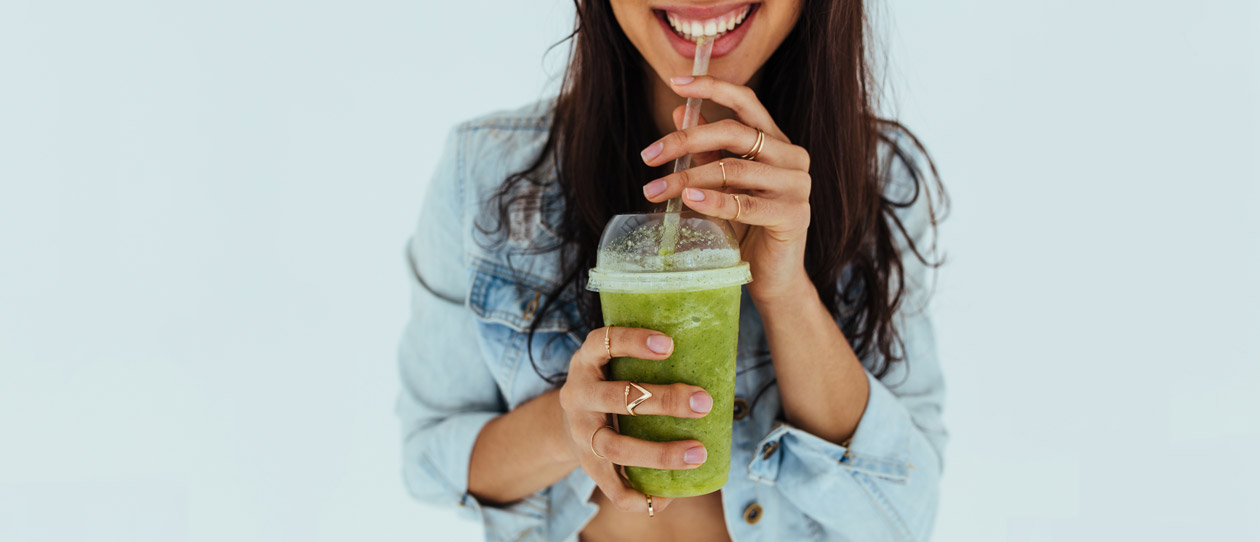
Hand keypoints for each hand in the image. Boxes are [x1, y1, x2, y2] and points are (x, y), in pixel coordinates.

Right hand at [558, 326, 714, 513]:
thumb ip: (648, 362)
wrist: (564, 423)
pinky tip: (667, 496)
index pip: (602, 342)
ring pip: (615, 447)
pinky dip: (639, 496)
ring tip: (697, 453)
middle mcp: (577, 395)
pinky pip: (611, 487)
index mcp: (586, 362)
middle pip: (617, 398)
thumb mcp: (614, 364)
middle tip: (704, 402)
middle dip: (664, 401)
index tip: (669, 345)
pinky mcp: (585, 465)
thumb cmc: (610, 385)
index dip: (632, 342)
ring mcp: (579, 433)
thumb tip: (717, 366)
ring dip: (659, 453)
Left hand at [639, 75, 813, 302]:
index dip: (711, 87)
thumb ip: (707, 151)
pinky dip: (713, 201)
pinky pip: (744, 204)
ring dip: (687, 179)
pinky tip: (688, 200)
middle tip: (648, 155)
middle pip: (734, 133)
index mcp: (776, 141)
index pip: (746, 101)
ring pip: (733, 169)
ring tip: (655, 190)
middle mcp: (792, 156)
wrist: (772, 275)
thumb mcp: (722, 183)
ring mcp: (797, 185)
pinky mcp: (793, 215)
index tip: (674, 81)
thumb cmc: (747, 227)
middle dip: (685, 140)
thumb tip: (678, 111)